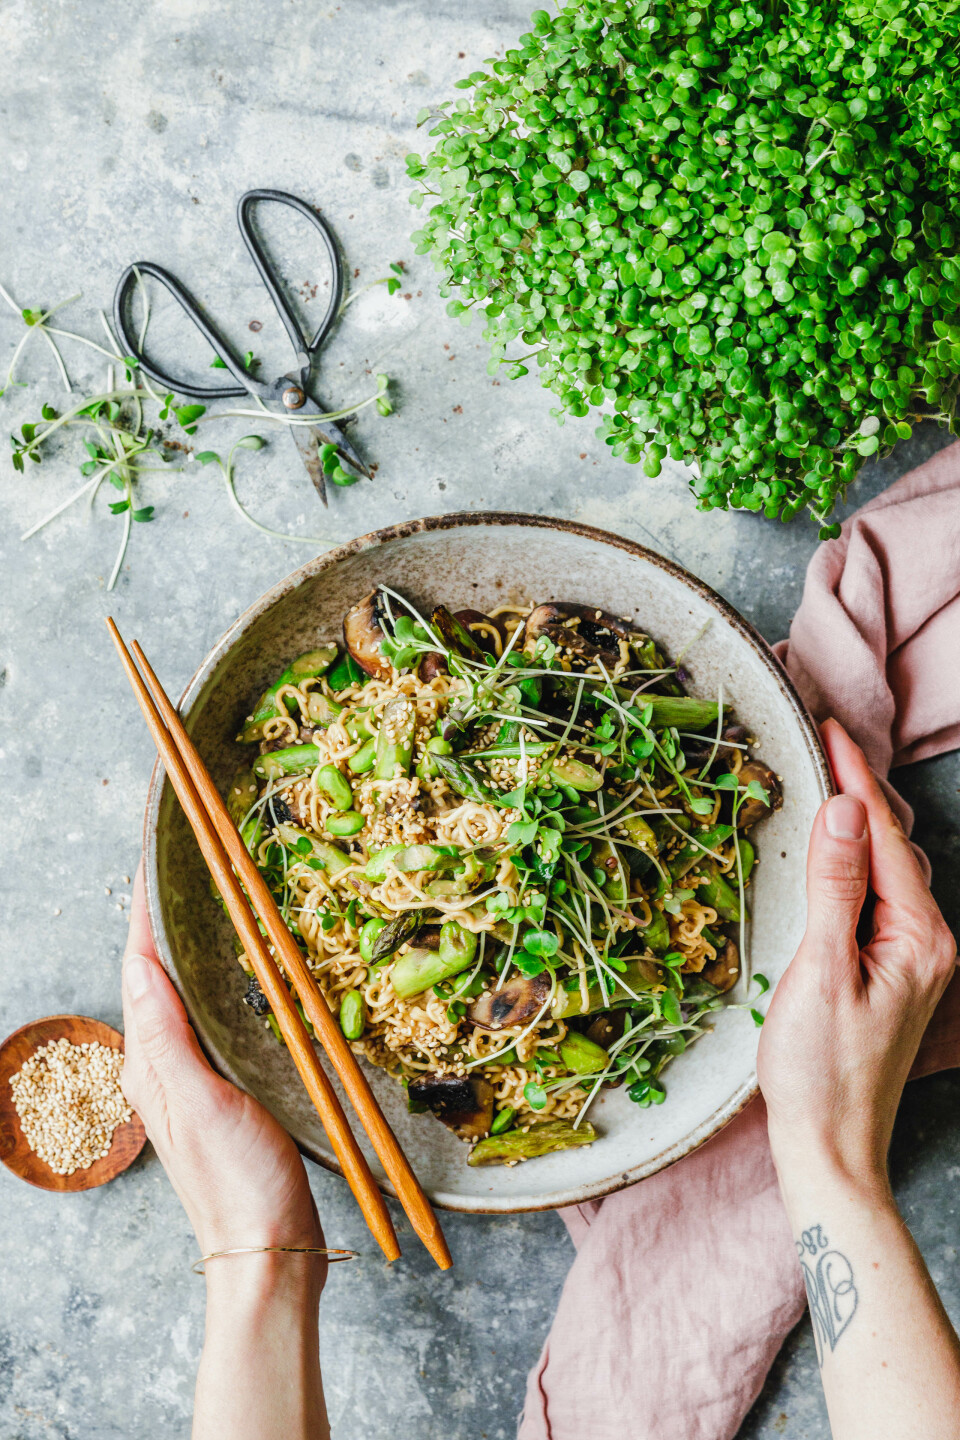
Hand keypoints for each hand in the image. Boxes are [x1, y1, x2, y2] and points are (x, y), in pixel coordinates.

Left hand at [121, 866, 322, 1257]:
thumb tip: (140, 965)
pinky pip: (218, 1015)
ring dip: (197, 942)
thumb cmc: (237, 1181)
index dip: (148, 910)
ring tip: (221, 896)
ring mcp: (197, 1074)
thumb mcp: (202, 1104)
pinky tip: (251, 967)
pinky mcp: (231, 1085)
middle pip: (161, 972)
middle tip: (196, 861)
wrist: (269, 1247)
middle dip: (170, 915)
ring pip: (190, 991)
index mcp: (151, 1061)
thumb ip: (168, 1037)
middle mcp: (166, 1062)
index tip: (160, 856)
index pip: (141, 967)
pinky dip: (226, 978)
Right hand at [757, 719, 955, 1191]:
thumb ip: (834, 887)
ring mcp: (912, 961)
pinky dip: (854, 867)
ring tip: (825, 786)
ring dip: (859, 828)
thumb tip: (845, 809)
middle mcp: (928, 943)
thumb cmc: (820, 1071)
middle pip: (894, 847)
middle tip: (821, 743)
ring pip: (888, 872)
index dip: (855, 777)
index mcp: (919, 938)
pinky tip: (832, 857)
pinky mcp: (891, 975)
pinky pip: (877, 900)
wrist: (831, 1150)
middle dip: (860, 792)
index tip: (828, 727)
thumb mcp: (819, 971)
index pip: (885, 837)